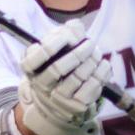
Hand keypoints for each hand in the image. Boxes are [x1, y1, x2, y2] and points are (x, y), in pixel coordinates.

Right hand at [17, 20, 108, 134]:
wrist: (57, 103)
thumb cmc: (56, 67)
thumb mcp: (53, 50)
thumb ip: (63, 33)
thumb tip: (75, 27)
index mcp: (30, 70)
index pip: (36, 57)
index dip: (54, 43)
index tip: (69, 36)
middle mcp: (41, 86)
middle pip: (59, 68)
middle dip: (79, 52)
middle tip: (90, 43)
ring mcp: (58, 99)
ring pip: (77, 77)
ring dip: (92, 61)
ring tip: (97, 52)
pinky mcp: (76, 106)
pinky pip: (92, 87)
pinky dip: (101, 72)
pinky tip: (103, 64)